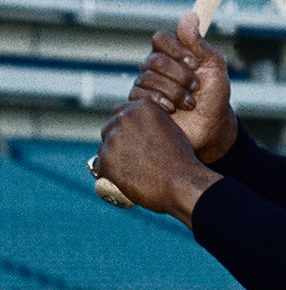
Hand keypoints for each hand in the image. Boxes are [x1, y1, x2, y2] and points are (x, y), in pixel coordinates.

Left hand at [97, 99, 219, 225]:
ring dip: (113, 156)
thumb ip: (152, 122)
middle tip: (132, 155)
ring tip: (132, 168)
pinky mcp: (104, 160)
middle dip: (117, 139)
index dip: (128, 126)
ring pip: (104, 147)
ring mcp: (112, 139)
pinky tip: (123, 177)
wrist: (182, 182)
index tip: (135, 138)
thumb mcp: (171, 128)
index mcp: (142, 107)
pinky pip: (99, 165)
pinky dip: (109, 172)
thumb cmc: (181, 159)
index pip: (122, 112)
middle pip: (110, 127)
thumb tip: (137, 129)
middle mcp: (124, 118)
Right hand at [130, 12, 236, 161]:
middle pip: (154, 60)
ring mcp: (146, 85)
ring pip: (146, 78)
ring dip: (174, 91)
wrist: (211, 127)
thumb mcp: (214, 66)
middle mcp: (156, 67)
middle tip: (196, 87)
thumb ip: (200, 44)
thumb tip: (189, 15)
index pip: (160, 38)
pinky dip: (159, 101)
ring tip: (190, 103)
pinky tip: (173, 109)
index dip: (176, 49)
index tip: (195, 63)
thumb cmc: (215, 96)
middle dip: (180, 75)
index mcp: (173, 54)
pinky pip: (138, 95)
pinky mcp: (140, 104)